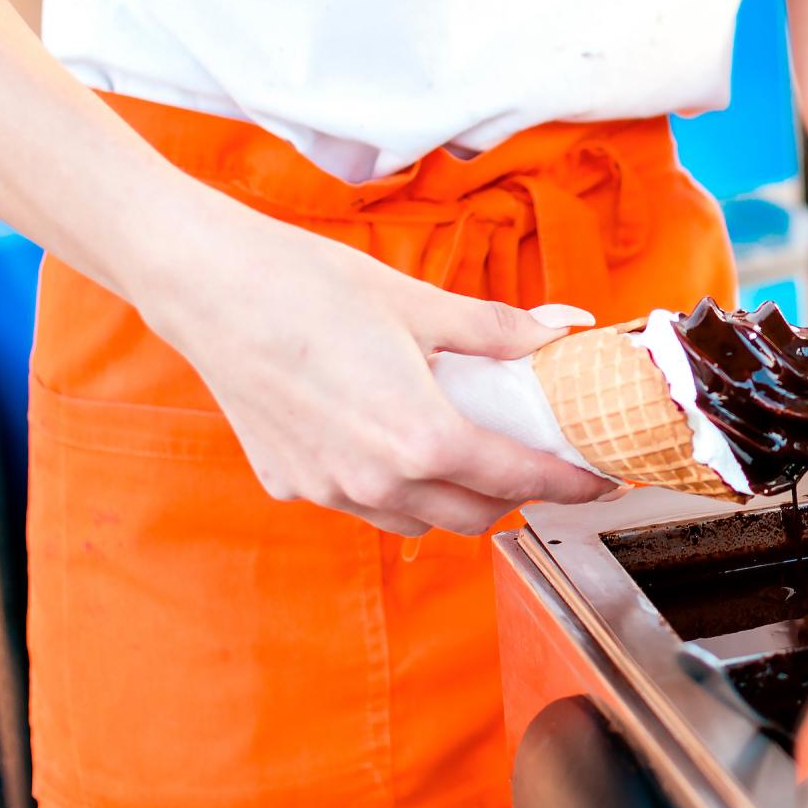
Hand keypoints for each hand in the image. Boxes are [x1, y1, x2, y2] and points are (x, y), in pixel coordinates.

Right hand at [136, 215, 615, 535]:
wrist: (207, 287)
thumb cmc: (310, 287)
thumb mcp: (420, 304)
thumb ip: (497, 331)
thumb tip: (560, 331)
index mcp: (423, 440)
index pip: (519, 479)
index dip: (569, 483)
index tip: (600, 481)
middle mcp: (377, 482)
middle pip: (474, 515)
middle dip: (513, 494)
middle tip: (535, 459)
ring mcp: (329, 490)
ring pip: (417, 521)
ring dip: (452, 499)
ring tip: (466, 453)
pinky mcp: (289, 483)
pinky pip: (361, 504)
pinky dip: (392, 488)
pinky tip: (390, 443)